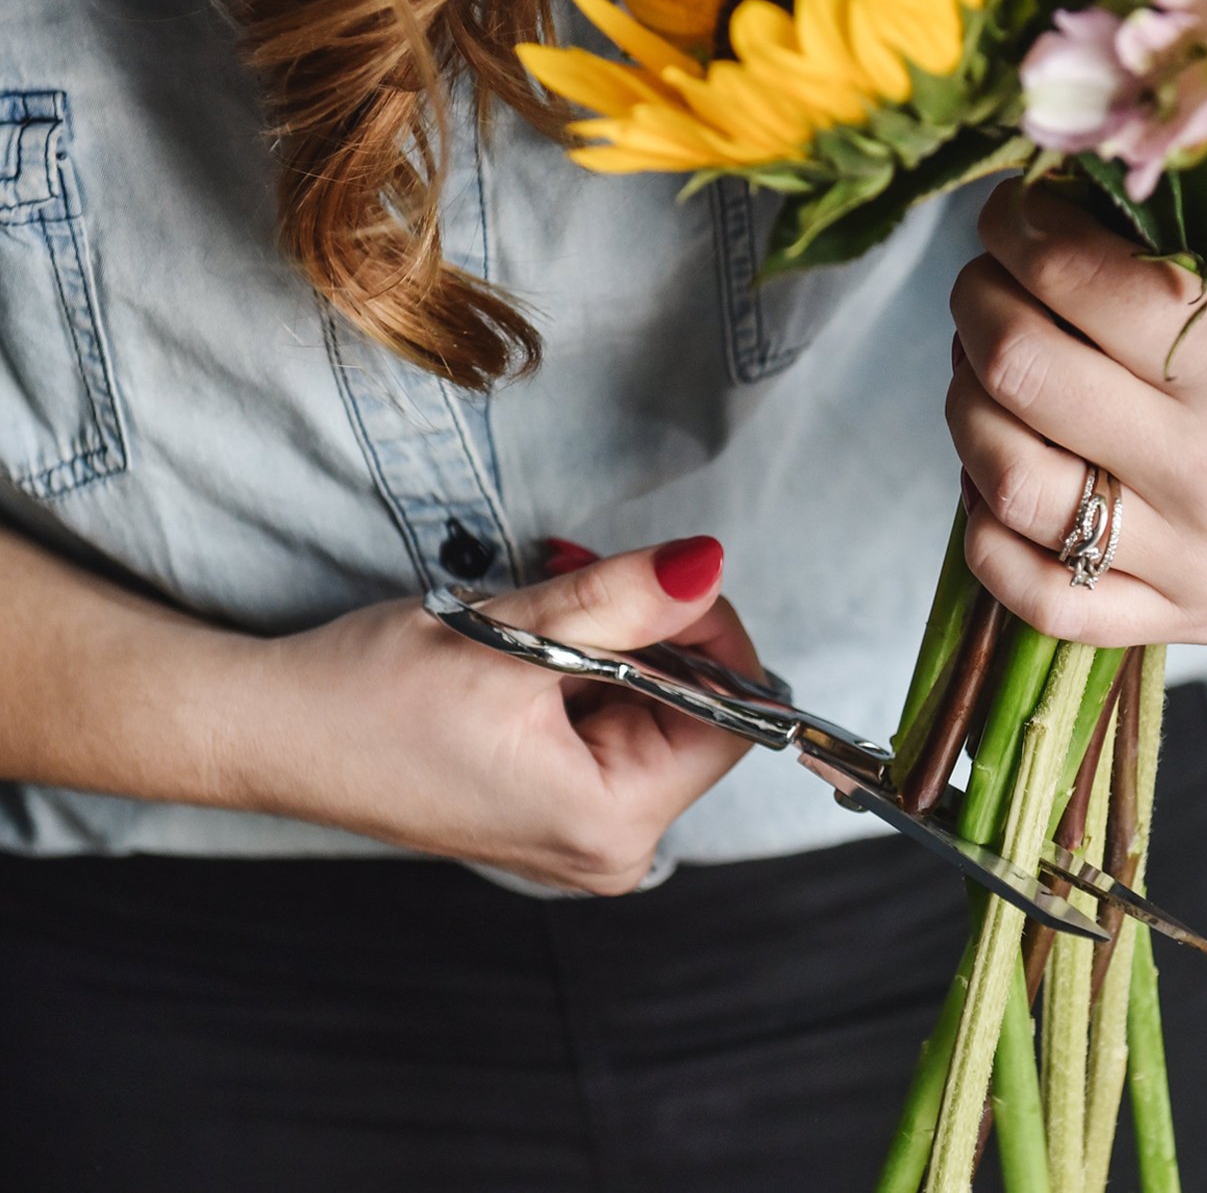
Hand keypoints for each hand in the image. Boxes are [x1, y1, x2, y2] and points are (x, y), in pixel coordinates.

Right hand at [241, 537, 757, 893]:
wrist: (268, 731)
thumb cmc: (366, 698)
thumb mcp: (509, 634)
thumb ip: (620, 599)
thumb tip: (706, 565)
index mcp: (610, 823)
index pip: (730, 721)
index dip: (708, 637)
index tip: (659, 576)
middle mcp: (609, 848)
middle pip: (692, 714)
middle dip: (649, 631)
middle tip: (579, 576)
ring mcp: (580, 833)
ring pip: (649, 710)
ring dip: (610, 641)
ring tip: (535, 615)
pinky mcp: (554, 809)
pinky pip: (607, 725)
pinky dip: (584, 670)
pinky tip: (526, 649)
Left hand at [947, 180, 1206, 647]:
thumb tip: (1101, 188)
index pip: (1080, 278)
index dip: (1021, 225)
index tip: (1016, 206)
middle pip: (1020, 369)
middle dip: (978, 298)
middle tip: (990, 273)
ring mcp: (1191, 559)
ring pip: (1008, 484)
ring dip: (966, 404)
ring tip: (985, 363)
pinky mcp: (1189, 620)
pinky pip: (1042, 599)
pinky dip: (990, 536)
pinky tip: (997, 480)